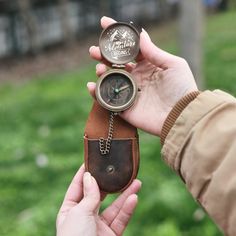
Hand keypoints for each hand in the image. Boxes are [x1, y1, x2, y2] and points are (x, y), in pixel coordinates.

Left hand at [56, 164, 140, 235]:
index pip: (78, 186)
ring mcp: (98, 226)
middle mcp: (84, 216)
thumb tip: (90, 176)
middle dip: (110, 183)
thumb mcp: (79, 212)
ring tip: (136, 181)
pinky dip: (128, 208)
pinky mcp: (111, 235)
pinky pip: (120, 219)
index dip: (85, 173)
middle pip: (99, 195)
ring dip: (125, 194)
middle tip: (118, 170)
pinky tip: (134, 197)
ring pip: (114, 207)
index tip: (92, 160)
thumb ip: (89, 195)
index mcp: (70, 210)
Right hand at [88, 16, 197, 135]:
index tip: (105, 24)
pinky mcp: (125, 108)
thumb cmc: (181, 88)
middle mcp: (137, 78)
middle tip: (94, 50)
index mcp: (148, 66)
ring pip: (109, 80)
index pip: (130, 50)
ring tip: (99, 68)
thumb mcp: (173, 65)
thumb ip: (155, 52)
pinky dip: (96, 93)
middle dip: (103, 55)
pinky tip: (91, 86)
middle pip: (116, 64)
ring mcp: (130, 92)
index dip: (118, 37)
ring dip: (100, 72)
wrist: (180, 115)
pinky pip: (107, 100)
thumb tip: (141, 34)